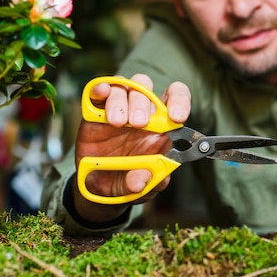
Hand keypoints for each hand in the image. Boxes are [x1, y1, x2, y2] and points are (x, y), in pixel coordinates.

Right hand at [72, 74, 191, 222]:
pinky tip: (102, 92)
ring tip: (117, 122)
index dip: (180, 101)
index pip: (176, 99)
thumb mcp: (141, 189)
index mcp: (161, 127)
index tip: (176, 117)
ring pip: (124, 88)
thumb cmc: (128, 181)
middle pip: (147, 90)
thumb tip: (141, 180)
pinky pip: (99, 93)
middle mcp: (141, 114)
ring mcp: (119, 111)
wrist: (99, 187)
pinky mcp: (95, 113)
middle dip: (143, 104)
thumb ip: (146, 183)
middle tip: (138, 124)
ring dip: (121, 101)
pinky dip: (101, 87)